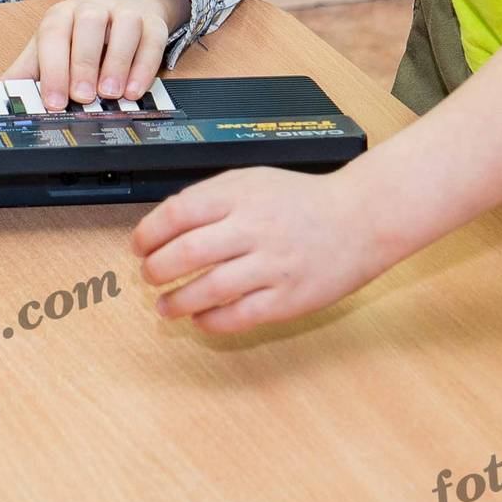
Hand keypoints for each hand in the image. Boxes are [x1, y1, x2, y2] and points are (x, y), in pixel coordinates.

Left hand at [6, 0, 183, 107]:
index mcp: (62, 15)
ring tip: (110, 94)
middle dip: (84, 63)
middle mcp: (93, 8)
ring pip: (125, 27)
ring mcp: (125, 12)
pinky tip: (135, 90)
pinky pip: (152, 40)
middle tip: (82, 97)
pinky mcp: (153, 23)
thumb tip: (1, 91)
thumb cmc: (80, 33)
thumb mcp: (51, 47)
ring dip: (117, 63)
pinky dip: (144, 66)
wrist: (124, 2)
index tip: (54, 101)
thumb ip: (28, 70)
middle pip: (88, 25)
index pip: (54, 35)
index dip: (53, 68)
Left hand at [130, 164, 392, 333]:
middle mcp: (255, 228)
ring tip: (166, 305)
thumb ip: (211, 198)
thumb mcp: (253, 180)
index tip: (139, 246)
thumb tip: (165, 224)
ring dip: (177, 301)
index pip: (178, 213)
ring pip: (209, 289)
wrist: (362, 218)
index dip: (148, 233)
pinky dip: (212, 321)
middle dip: (157, 269)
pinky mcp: (289, 298)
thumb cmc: (304, 200)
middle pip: (188, 253)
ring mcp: (273, 265)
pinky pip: (240, 316)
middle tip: (149, 276)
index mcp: (241, 194)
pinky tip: (201, 319)